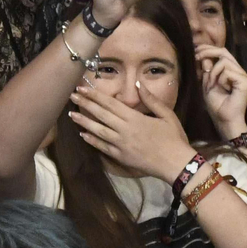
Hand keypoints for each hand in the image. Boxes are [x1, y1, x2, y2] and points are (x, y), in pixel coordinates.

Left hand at [67, 82, 196, 180]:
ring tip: (71, 114)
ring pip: (98, 131)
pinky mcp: (120, 157)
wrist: (175, 164)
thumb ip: (151, 99)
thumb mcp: (167, 114)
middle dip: (85, 104)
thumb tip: (138, 84)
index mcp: (135, 118)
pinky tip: (83, 135)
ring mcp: (120, 144)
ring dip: (84, 122)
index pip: (110, 103)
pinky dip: (92, 141)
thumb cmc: (174, 138)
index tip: (82, 89)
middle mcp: (124, 130)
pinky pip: (102, 147)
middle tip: (71, 96)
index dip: (95, 95)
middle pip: (100, 115)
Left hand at [195, 45, 246, 138]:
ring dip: (213, 72)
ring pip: (224, 61)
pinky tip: (222, 88)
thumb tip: (205, 56)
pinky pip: (227, 71)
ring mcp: (243, 75)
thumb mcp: (207, 85)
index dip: (208, 48)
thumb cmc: (216, 106)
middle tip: (196, 56)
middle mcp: (238, 71)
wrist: (224, 120)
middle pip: (224, 51)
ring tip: (212, 84)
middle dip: (208, 51)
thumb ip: (207, 71)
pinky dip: (220, 79)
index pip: (221, 52)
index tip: (195, 50)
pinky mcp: (245, 81)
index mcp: (231, 70)